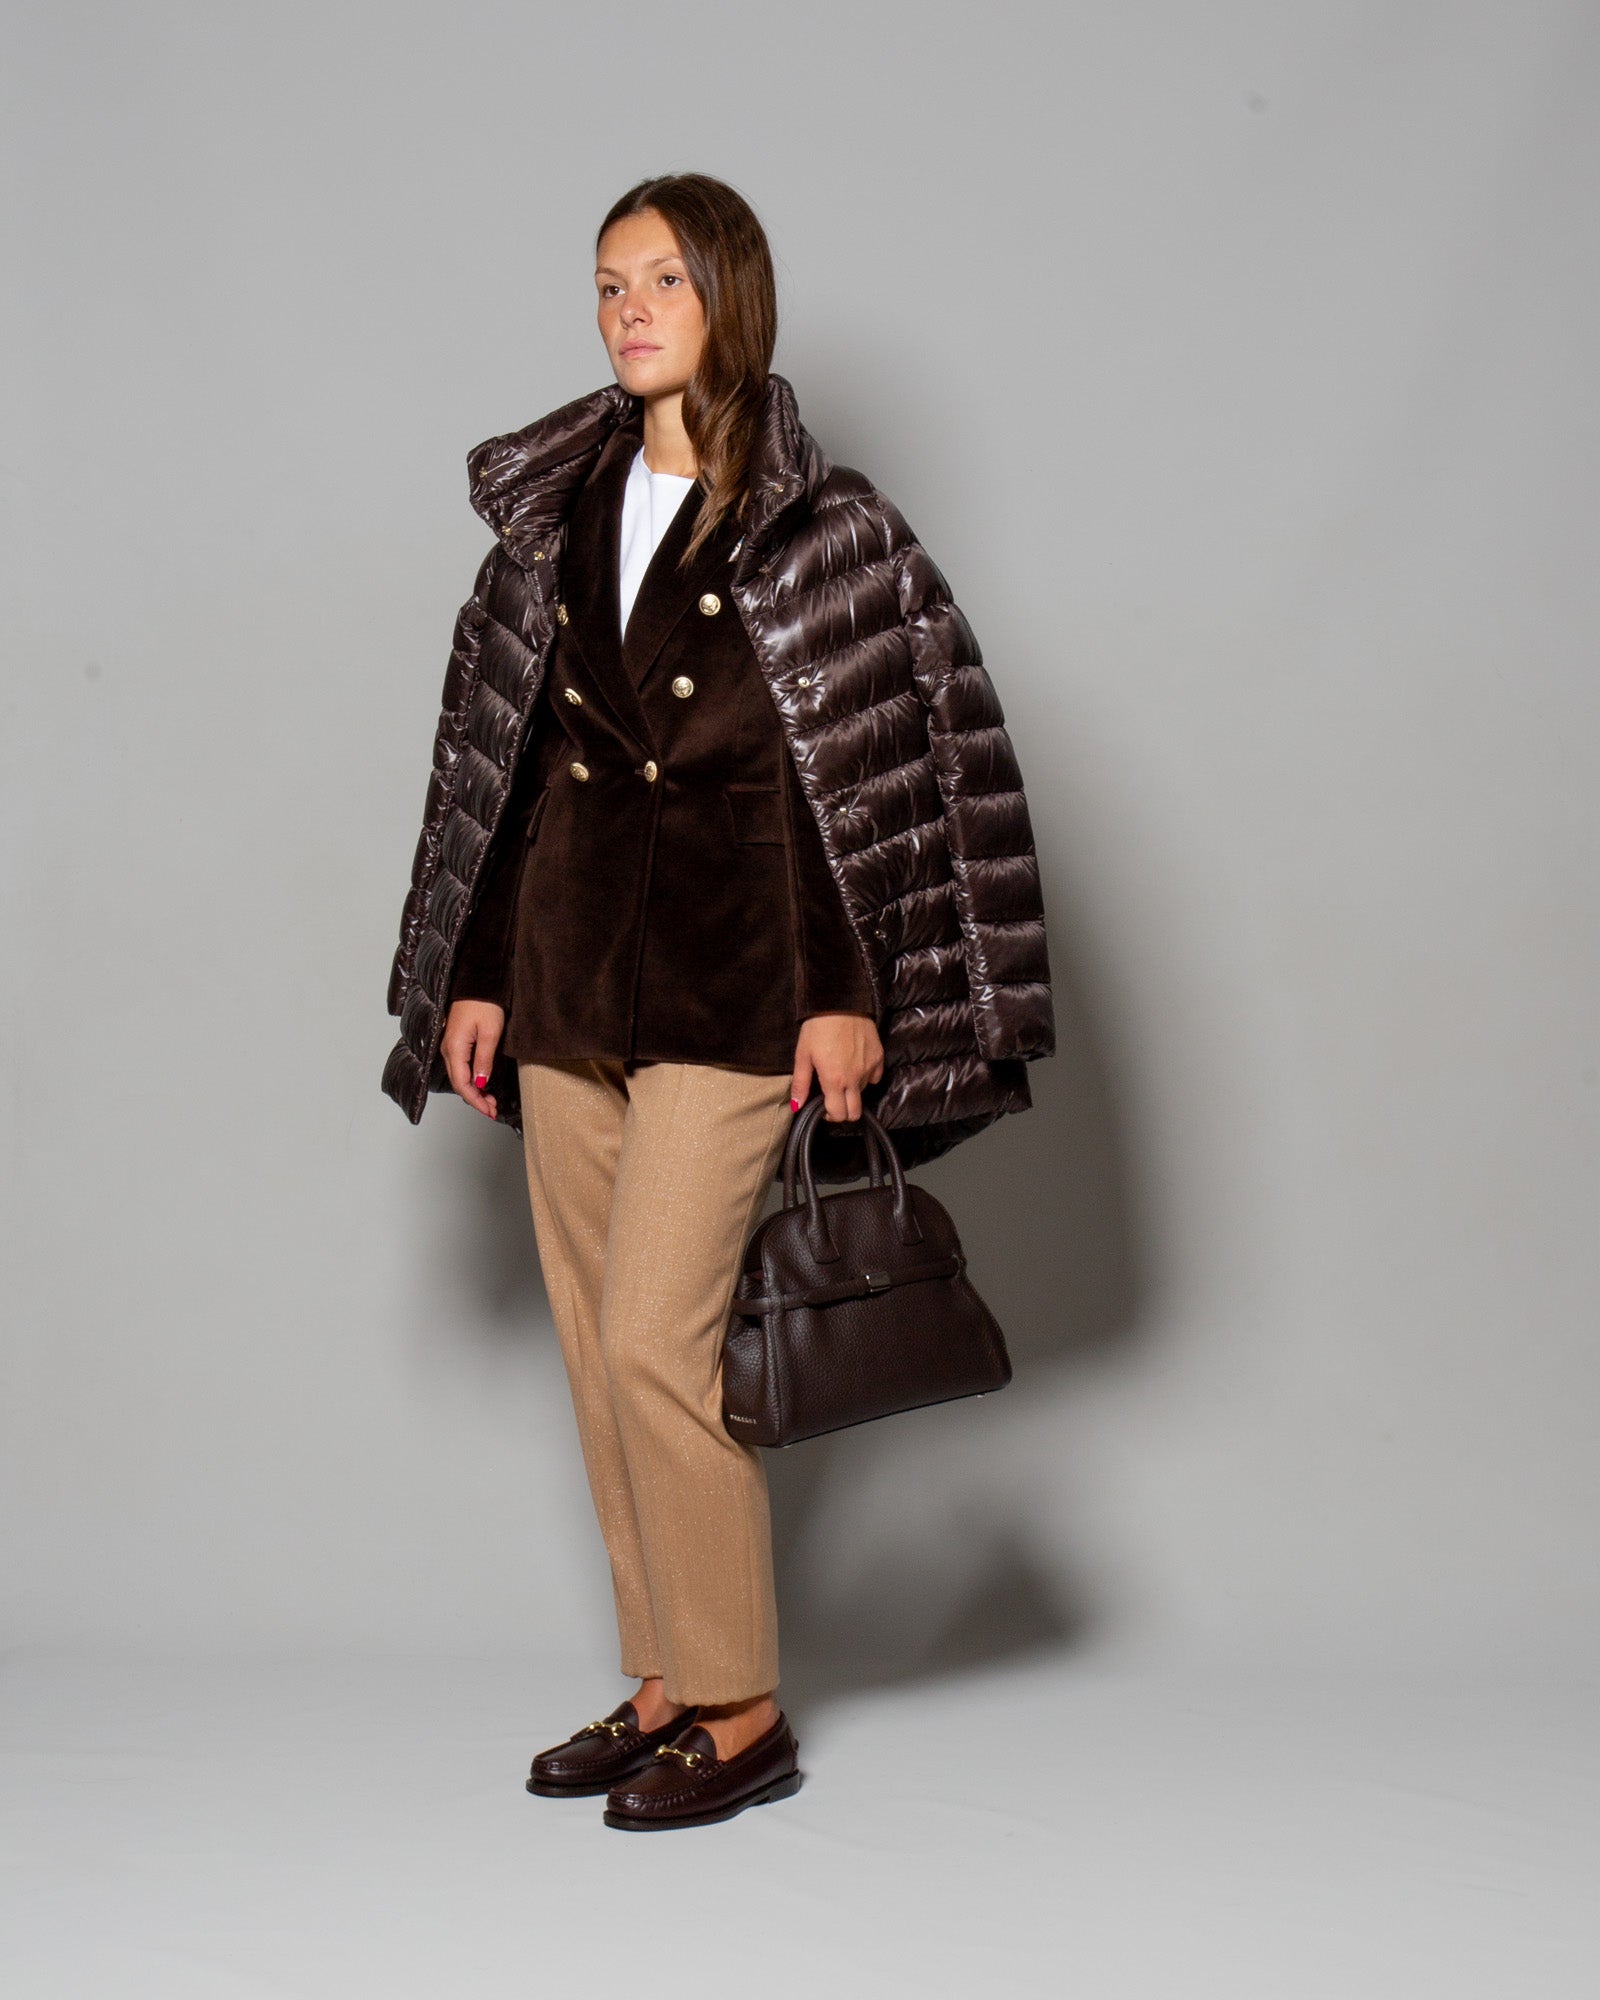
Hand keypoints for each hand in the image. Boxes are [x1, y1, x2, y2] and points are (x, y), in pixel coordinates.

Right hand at [441, 1000, 506, 1118]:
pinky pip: (461, 1066)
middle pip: (459, 1083)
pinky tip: (482, 1083)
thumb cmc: (484, 1002)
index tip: (490, 1111)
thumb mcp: (490, 1033)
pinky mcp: (456, 1041)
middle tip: (493, 1109)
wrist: (478, 980)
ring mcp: (450, 1045)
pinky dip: (471, 1079)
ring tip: (490, 1100)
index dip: (476, 1101)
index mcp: (455, 1049)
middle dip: (475, 1099)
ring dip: (474, 1090)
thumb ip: (484, 1060)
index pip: (462, 1084)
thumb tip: (480, 1082)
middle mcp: (448, 1049)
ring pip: (459, 1076)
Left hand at [790, 1013, 883, 1122]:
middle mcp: (855, 1079)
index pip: (839, 1115)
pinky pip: (874, 1076)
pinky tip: (854, 1063)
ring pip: (863, 1092)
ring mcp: (869, 1068)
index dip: (830, 1116)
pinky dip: (865, 1076)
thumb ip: (801, 1083)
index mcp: (834, 1080)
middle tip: (833, 1098)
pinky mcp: (879, 1057)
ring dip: (852, 1089)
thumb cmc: (817, 1027)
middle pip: (855, 1112)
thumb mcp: (803, 1054)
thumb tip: (797, 1106)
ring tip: (841, 1072)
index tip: (823, 1107)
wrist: (840, 1001)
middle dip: (844, 1111)